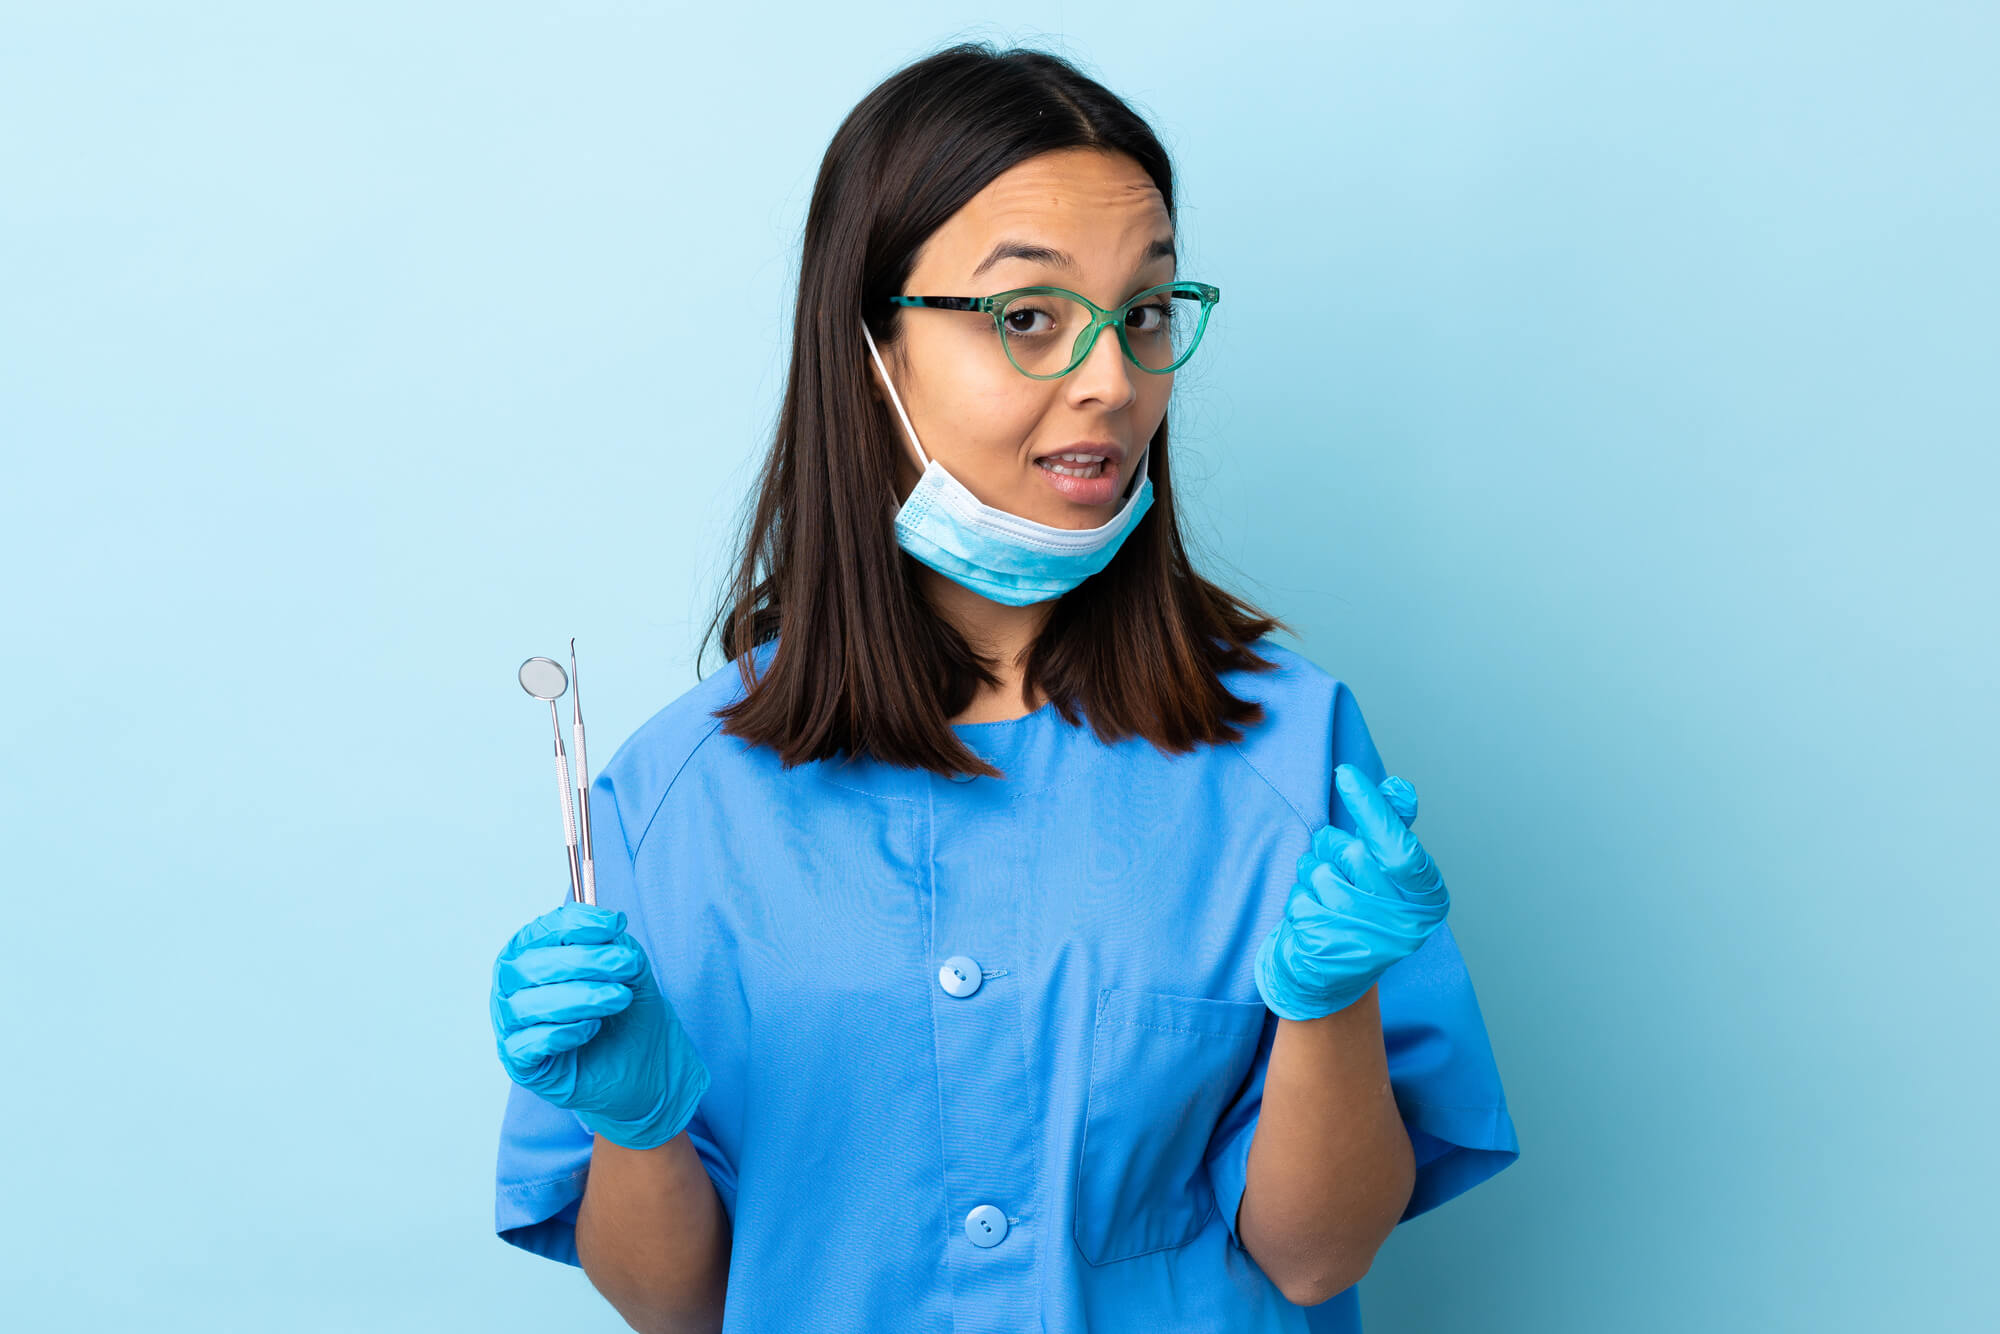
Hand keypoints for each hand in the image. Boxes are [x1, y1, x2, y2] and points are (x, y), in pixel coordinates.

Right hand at [490, 900, 711, 1149]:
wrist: (643, 1069)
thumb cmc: (626, 1014)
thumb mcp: (630, 971)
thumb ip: (616, 946)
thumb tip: (610, 931)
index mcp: (533, 953)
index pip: (543, 930)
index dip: (578, 923)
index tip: (616, 924)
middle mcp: (513, 986)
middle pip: (531, 964)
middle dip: (584, 960)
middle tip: (626, 964)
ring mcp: (511, 1025)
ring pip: (527, 1004)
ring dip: (580, 997)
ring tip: (619, 998)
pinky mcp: (520, 1063)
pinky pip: (529, 1043)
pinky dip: (563, 1032)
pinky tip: (592, 1028)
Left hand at [1254, 764, 1451, 1019]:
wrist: (1332, 978)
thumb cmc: (1362, 911)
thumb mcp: (1384, 871)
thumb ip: (1392, 828)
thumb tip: (1399, 788)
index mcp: (1426, 901)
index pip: (1400, 847)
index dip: (1371, 809)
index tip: (1344, 772)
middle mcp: (1404, 925)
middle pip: (1353, 853)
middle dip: (1333, 847)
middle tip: (1334, 864)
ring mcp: (1367, 942)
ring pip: (1321, 873)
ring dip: (1312, 874)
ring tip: (1323, 895)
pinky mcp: (1328, 952)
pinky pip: (1300, 898)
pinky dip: (1299, 899)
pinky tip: (1310, 918)